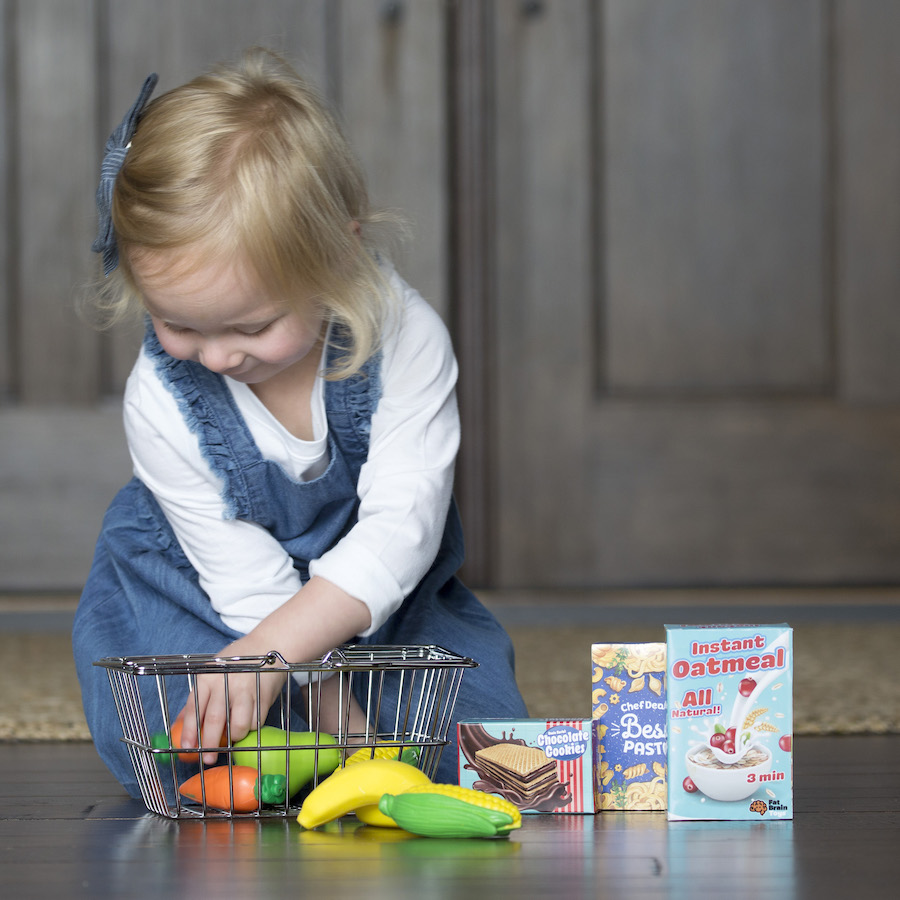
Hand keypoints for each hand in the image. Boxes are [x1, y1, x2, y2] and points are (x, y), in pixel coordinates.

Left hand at [176, 635, 286, 764]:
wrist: (269, 645)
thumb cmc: (237, 661)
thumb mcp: (214, 672)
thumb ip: (200, 697)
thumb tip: (180, 724)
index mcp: (209, 677)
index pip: (195, 708)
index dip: (189, 731)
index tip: (186, 748)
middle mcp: (226, 682)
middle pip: (215, 720)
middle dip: (210, 743)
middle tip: (208, 759)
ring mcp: (247, 689)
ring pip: (238, 725)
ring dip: (235, 735)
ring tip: (235, 734)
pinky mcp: (264, 696)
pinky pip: (255, 721)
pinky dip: (251, 726)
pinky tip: (250, 719)